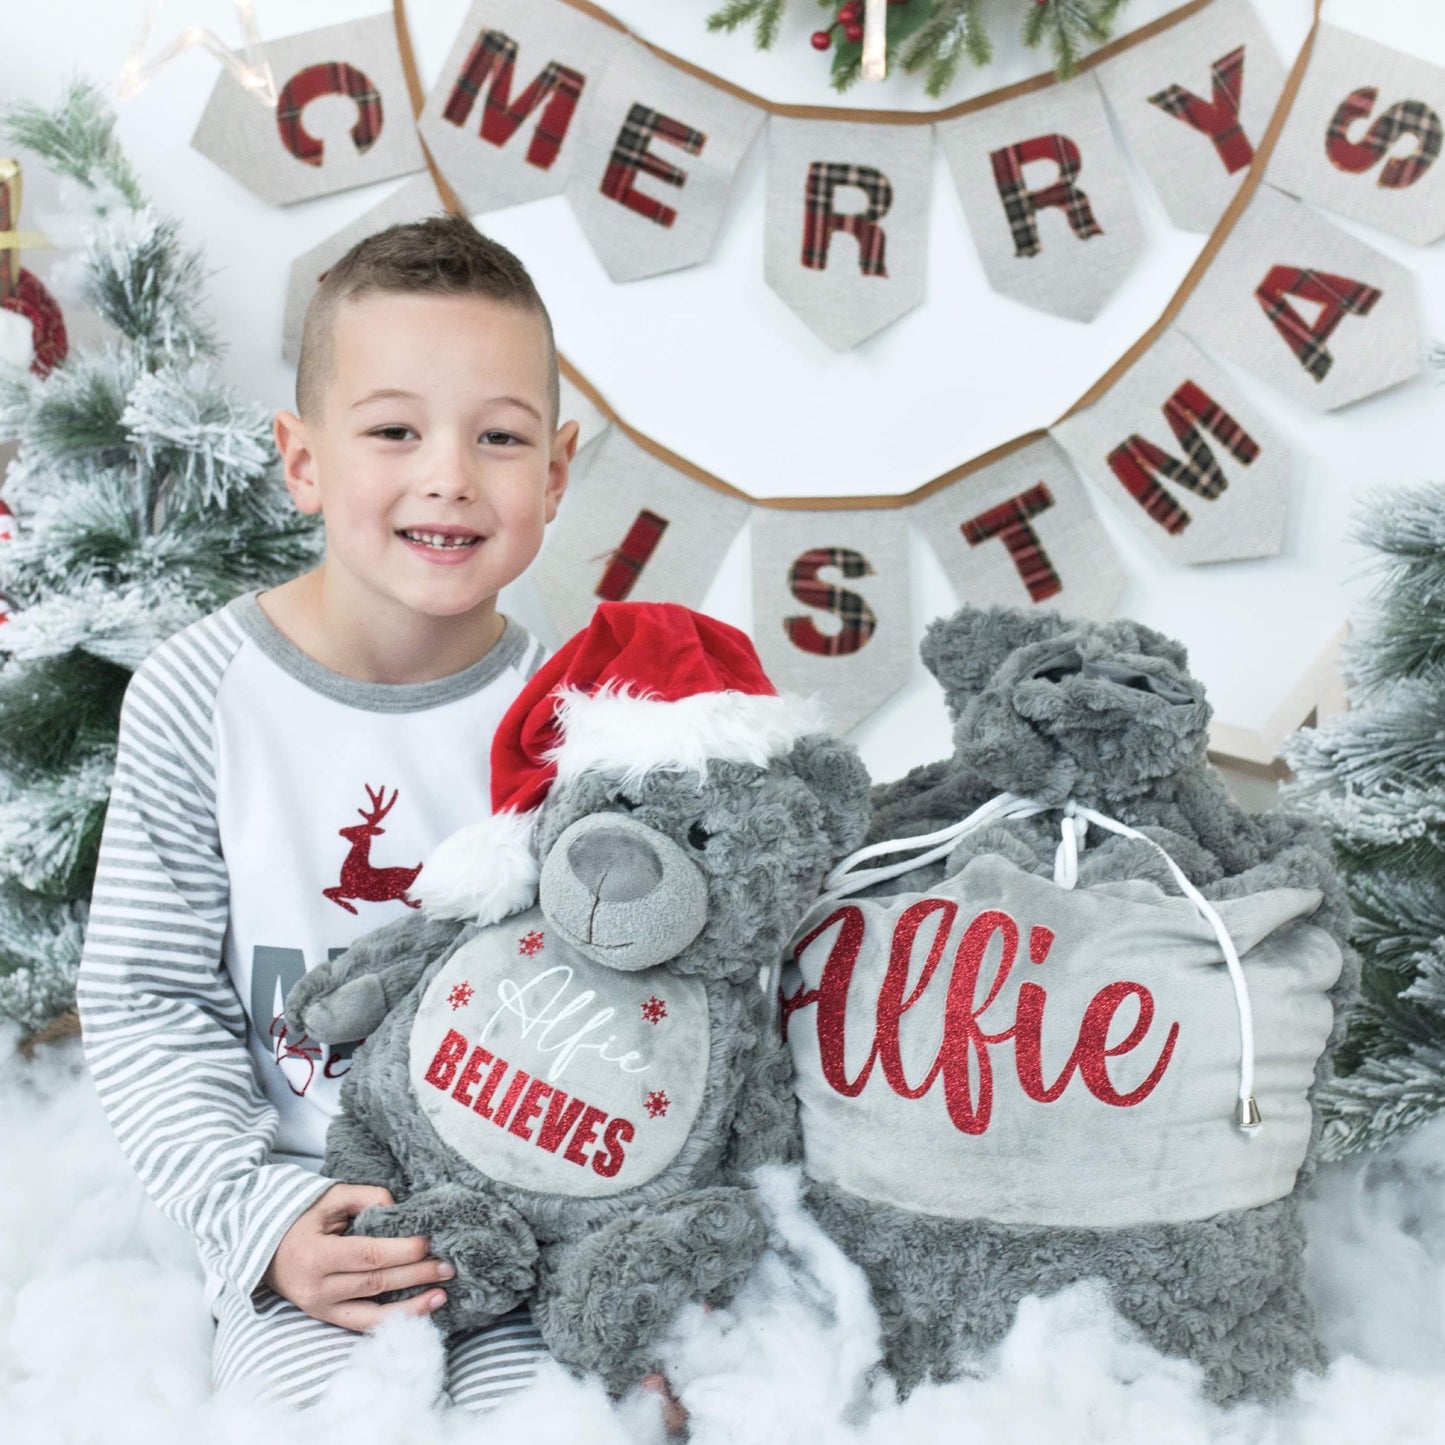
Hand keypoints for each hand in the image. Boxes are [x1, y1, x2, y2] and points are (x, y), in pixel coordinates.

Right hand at [262, 1183, 453, 1331]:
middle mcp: (318, 1288)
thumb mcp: (329, 1198)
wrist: (265, 1250)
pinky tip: (420, 1311)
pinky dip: (393, 1321)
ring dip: (412, 1304)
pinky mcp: (327, 1318)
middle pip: (376, 1283)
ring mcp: (321, 1309)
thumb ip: (365, 1198)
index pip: (367, 1255)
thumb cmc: (301, 1218)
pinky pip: (364, 1325)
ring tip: (442, 1293)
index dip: (401, 1251)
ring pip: (373, 1311)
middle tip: (448, 1265)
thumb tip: (400, 1210)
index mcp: (316, 1255)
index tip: (430, 1242)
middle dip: (416, 1274)